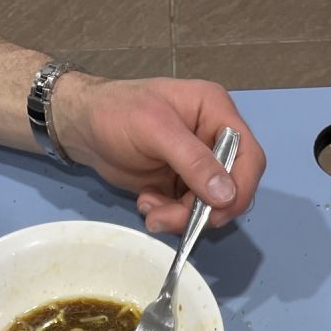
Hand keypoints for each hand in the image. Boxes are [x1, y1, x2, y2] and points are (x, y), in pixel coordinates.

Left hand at [55, 75, 265, 233]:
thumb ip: (193, 161)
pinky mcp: (183, 185)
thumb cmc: (116, 113)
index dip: (240, 188)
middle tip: (170, 218)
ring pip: (211, 206)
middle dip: (204, 210)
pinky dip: (171, 217)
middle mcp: (214, 138)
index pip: (249, 157)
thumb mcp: (155, 130)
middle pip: (232, 188)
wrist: (81, 127)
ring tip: (151, 210)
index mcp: (215, 112)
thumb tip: (227, 195)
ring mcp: (199, 164)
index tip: (216, 211)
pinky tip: (147, 204)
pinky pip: (190, 212)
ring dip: (182, 218)